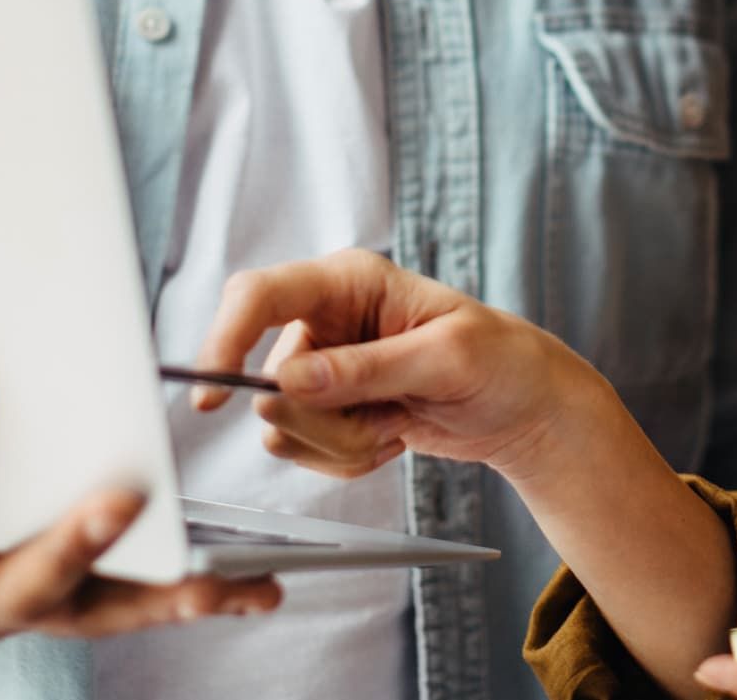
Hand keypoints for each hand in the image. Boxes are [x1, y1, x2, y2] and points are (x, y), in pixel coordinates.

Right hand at [0, 371, 280, 684]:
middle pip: (15, 583)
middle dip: (68, 537)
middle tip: (122, 488)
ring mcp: (1, 616)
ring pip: (85, 609)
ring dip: (156, 590)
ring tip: (227, 575)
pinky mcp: (39, 610)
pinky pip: (116, 611)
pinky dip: (181, 601)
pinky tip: (252, 587)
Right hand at [191, 249, 605, 481]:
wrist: (524, 409)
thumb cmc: (501, 362)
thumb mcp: (444, 360)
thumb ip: (364, 370)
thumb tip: (287, 381)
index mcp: (348, 280)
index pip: (259, 296)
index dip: (224, 340)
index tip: (211, 396)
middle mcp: (325, 319)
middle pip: (268, 381)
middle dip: (324, 419)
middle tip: (386, 417)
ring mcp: (323, 366)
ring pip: (284, 425)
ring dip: (344, 442)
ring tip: (399, 421)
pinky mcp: (328, 407)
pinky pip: (305, 450)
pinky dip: (350, 457)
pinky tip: (394, 433)